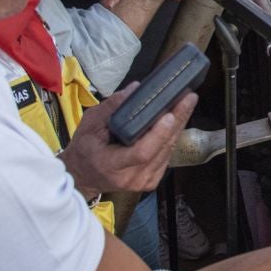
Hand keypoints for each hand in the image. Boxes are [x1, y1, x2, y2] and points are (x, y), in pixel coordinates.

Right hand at [59, 82, 195, 194]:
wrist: (83, 177)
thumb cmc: (84, 149)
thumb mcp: (90, 124)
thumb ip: (111, 107)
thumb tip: (135, 89)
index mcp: (112, 165)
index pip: (141, 153)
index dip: (158, 134)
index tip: (169, 114)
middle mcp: (132, 177)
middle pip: (161, 149)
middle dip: (177, 121)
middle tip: (188, 98)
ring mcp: (144, 181)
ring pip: (168, 151)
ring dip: (179, 126)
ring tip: (187, 103)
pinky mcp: (152, 180)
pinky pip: (167, 155)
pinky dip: (173, 136)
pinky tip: (179, 118)